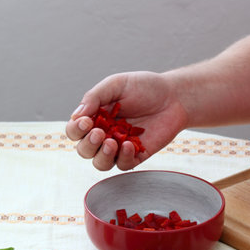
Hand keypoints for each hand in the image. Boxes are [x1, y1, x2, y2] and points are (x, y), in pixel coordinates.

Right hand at [66, 71, 187, 170]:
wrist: (174, 97)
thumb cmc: (145, 88)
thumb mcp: (116, 84)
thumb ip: (95, 97)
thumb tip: (76, 115)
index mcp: (96, 118)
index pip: (75, 131)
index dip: (76, 130)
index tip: (86, 122)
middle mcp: (105, 134)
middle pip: (84, 150)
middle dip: (88, 145)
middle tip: (99, 133)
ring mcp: (120, 147)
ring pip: (101, 163)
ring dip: (102, 156)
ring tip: (112, 143)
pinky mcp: (137, 155)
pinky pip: (124, 165)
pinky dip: (124, 157)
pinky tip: (129, 144)